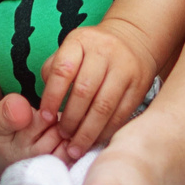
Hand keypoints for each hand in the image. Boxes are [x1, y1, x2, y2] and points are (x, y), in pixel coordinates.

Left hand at [37, 18, 159, 159]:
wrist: (133, 39)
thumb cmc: (92, 51)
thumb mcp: (70, 49)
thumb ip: (54, 72)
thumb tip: (47, 106)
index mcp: (81, 41)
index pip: (62, 70)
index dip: (52, 97)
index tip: (45, 117)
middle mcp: (104, 52)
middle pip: (84, 91)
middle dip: (70, 119)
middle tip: (62, 136)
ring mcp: (124, 68)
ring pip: (104, 106)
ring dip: (87, 131)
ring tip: (76, 146)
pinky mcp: (139, 85)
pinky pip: (121, 114)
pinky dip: (106, 131)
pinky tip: (95, 140)